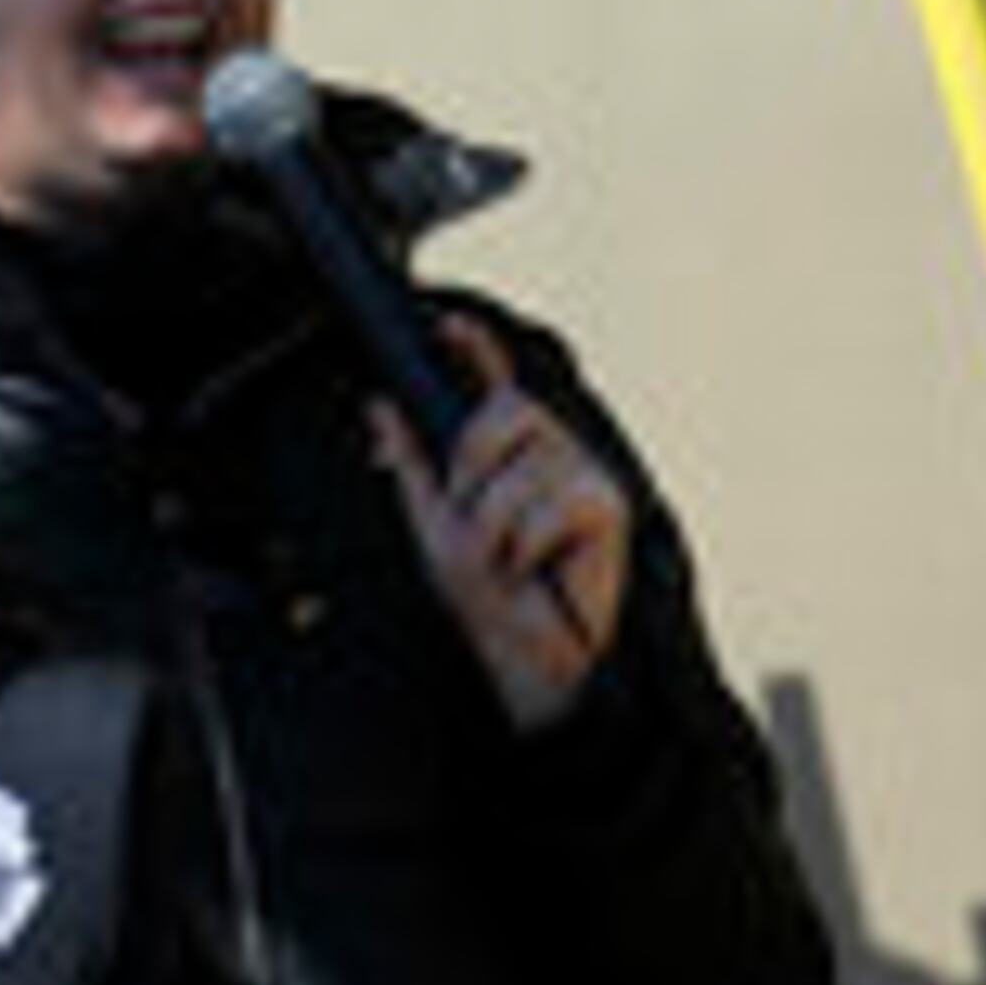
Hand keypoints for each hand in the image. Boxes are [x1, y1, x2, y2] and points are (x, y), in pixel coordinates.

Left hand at [374, 315, 629, 728]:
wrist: (529, 659)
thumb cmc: (492, 598)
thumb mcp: (434, 526)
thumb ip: (412, 464)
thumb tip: (378, 406)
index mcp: (510, 456)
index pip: (496, 387)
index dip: (477, 350)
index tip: (447, 325)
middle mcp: (550, 454)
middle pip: (505, 412)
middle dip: (471, 469)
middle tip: (473, 524)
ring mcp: (582, 475)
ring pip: (519, 468)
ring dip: (494, 527)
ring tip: (505, 562)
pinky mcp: (607, 504)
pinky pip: (551, 501)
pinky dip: (527, 542)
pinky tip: (534, 565)